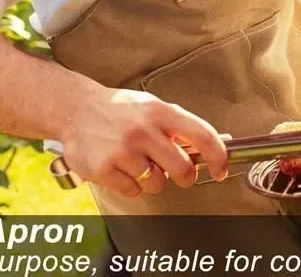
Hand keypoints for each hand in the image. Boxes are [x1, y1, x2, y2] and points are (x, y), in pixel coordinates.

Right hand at [61, 86, 228, 198]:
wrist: (77, 109)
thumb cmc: (123, 110)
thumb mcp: (155, 108)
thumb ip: (185, 126)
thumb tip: (223, 140)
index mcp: (161, 111)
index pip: (201, 135)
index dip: (218, 156)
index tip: (222, 169)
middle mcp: (143, 129)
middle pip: (182, 168)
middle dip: (185, 177)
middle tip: (179, 173)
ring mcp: (123, 150)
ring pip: (157, 183)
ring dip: (153, 179)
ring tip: (140, 162)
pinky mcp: (104, 168)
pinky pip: (133, 191)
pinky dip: (131, 185)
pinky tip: (122, 167)